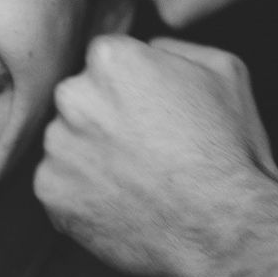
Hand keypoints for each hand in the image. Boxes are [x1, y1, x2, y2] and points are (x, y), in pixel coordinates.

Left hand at [36, 35, 277, 276]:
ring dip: (90, 157)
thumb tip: (149, 50)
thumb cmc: (228, 149)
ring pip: (66, 143)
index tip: (150, 112)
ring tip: (136, 180)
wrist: (223, 228)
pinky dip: (82, 195)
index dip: (130, 87)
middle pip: (79, 100)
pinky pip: (58, 185)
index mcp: (111, 58)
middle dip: (103, 119)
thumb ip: (173, 48)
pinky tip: (121, 203)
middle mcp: (73, 96)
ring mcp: (57, 146)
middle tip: (144, 148)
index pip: (105, 61)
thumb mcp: (224, 70)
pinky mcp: (49, 191)